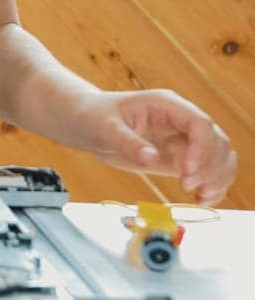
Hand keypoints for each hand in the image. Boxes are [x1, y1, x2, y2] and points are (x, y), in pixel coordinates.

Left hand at [71, 89, 236, 204]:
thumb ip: (127, 142)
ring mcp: (183, 139)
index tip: (186, 171)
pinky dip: (212, 185)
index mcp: (166, 105)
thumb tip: (150, 158)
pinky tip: (202, 200)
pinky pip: (207, 171)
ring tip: (200, 196)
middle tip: (187, 185)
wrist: (86, 123)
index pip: (199, 124)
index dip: (201, 148)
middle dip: (209, 166)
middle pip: (216, 141)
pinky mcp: (179, 158)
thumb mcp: (105, 129)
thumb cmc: (94, 117)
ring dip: (217, 178)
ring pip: (219, 156)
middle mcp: (180, 121)